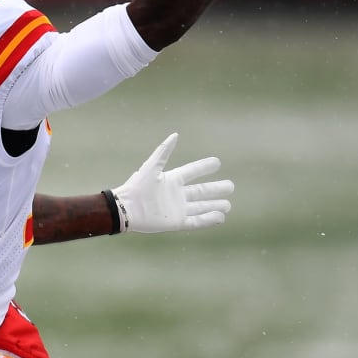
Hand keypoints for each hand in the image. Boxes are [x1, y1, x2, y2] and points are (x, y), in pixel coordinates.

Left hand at [111, 133, 232, 232]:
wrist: (126, 209)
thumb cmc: (137, 186)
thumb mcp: (152, 166)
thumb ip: (164, 151)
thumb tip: (175, 134)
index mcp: (171, 180)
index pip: (192, 172)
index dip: (204, 167)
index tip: (217, 162)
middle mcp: (176, 194)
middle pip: (201, 191)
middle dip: (216, 189)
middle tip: (231, 186)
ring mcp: (177, 209)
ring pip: (201, 207)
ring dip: (215, 205)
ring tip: (229, 205)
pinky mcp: (176, 223)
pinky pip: (196, 221)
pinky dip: (208, 219)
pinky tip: (221, 217)